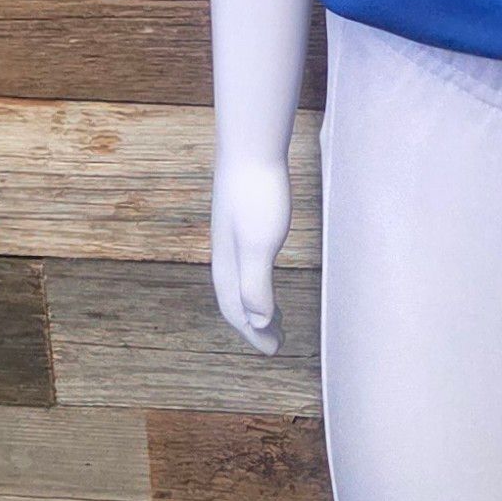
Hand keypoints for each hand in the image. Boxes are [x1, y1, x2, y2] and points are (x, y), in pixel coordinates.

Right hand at [210, 152, 292, 355]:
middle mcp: (225, 255)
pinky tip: (266, 272)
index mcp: (228, 265)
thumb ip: (255, 284)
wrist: (250, 150)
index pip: (236, 311)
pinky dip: (256, 281)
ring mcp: (232, 237)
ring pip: (239, 282)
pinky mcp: (243, 221)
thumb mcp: (259, 243)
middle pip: (234, 301)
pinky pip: (246, 263)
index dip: (253, 334)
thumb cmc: (257, 195)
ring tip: (275, 318)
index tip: (273, 350)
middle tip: (276, 342)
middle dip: (253, 325)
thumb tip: (258, 322)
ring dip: (255, 305)